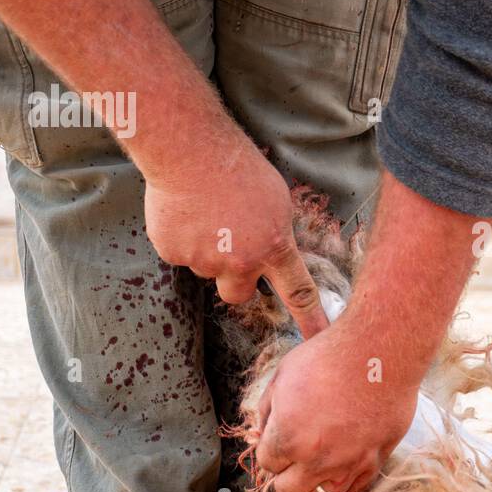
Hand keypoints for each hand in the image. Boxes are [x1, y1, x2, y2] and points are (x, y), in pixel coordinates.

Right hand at [144, 141, 328, 338]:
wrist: (190, 151)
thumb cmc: (238, 167)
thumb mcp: (276, 201)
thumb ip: (275, 235)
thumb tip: (272, 252)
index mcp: (274, 247)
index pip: (298, 292)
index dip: (309, 319)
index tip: (318, 340)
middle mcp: (240, 262)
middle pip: (238, 296)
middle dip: (234, 280)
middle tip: (229, 250)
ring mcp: (204, 260)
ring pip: (206, 269)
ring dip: (206, 251)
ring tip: (206, 214)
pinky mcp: (173, 252)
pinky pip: (179, 253)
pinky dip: (180, 237)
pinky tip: (183, 211)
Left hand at [253, 314, 418, 491]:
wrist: (381, 352)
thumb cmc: (331, 357)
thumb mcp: (283, 374)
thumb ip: (267, 409)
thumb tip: (264, 430)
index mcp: (287, 438)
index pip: (267, 464)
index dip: (271, 451)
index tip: (279, 440)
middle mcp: (315, 459)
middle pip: (288, 490)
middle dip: (287, 474)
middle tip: (295, 456)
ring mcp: (348, 463)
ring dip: (315, 485)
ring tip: (318, 468)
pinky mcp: (376, 459)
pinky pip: (357, 489)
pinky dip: (347, 482)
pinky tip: (344, 467)